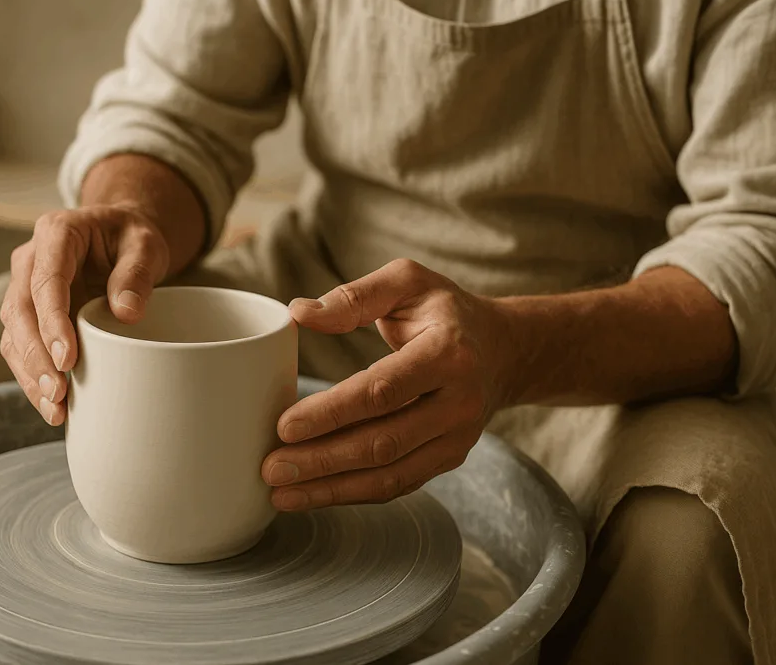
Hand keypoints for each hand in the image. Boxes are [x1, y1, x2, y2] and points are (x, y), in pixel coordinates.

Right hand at [0, 203, 169, 425]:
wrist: (121, 238)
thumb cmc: (132, 238)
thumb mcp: (146, 246)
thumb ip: (137, 273)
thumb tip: (126, 313)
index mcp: (57, 233)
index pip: (45, 279)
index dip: (52, 321)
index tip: (66, 358)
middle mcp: (31, 260)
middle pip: (19, 310)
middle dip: (35, 356)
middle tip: (58, 392)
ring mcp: (25, 288)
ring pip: (13, 333)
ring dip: (30, 373)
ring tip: (56, 408)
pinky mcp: (30, 314)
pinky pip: (21, 347)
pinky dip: (33, 377)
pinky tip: (52, 405)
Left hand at [261, 259, 515, 510]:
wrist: (505, 351)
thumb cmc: (445, 312)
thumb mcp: (407, 282)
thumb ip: (353, 296)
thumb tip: (298, 313)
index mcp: (447, 353)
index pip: (382, 391)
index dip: (332, 412)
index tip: (284, 426)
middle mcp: (458, 402)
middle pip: (383, 442)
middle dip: (322, 460)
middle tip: (270, 468)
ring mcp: (457, 438)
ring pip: (389, 474)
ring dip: (331, 489)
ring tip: (280, 493)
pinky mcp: (448, 459)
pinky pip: (398, 484)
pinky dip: (352, 494)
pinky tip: (314, 494)